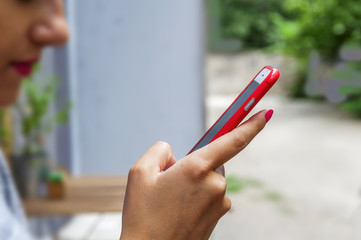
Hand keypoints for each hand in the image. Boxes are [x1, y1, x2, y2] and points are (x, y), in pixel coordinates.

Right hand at [120, 109, 272, 239]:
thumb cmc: (142, 215)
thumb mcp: (140, 172)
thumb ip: (160, 150)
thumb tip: (176, 154)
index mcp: (197, 168)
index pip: (233, 140)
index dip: (251, 124)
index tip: (266, 113)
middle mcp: (215, 185)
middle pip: (210, 161)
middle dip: (192, 165)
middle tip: (169, 183)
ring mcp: (219, 204)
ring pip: (208, 179)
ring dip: (193, 183)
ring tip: (171, 203)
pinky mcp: (218, 217)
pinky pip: (210, 196)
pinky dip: (196, 197)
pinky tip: (179, 211)